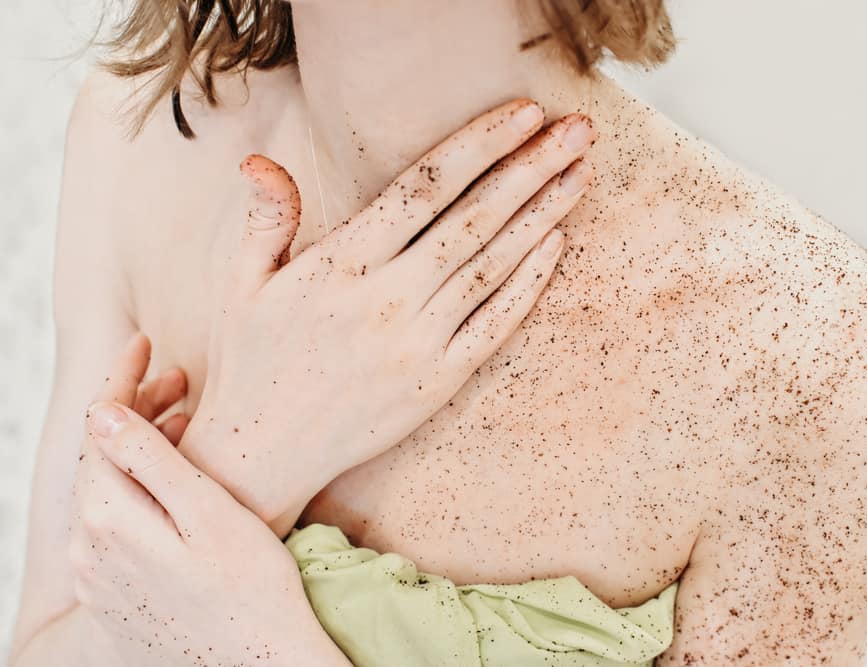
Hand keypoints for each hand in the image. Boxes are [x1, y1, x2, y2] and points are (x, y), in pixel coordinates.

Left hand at [69, 335, 345, 666]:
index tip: (143, 341)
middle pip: (101, 458)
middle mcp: (88, 552)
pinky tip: (174, 479)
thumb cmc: (253, 588)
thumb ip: (149, 461)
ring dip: (139, 448)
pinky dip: (139, 489)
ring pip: (108, 490)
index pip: (100, 430)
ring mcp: (98, 579)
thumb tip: (99, 412)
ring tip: (186, 420)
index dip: (120, 379)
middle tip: (182, 378)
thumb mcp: (208, 513)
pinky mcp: (115, 596)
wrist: (263, 664)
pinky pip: (115, 525)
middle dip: (135, 409)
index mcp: (107, 521)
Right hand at [180, 98, 595, 532]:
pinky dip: (528, 284)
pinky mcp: (438, 383)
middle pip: (474, 220)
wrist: (265, 452)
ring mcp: (418, 344)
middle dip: (530, 168)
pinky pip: (494, 325)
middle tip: (578, 131)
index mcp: (340, 265)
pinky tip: (556, 245)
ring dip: (542, 216)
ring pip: (493, 266)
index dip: (479, 146)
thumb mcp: (242, 284)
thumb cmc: (254, 360)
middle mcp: (386, 300)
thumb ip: (265, 219)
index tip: (523, 114)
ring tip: (580, 173)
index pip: (423, 188)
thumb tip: (259, 162)